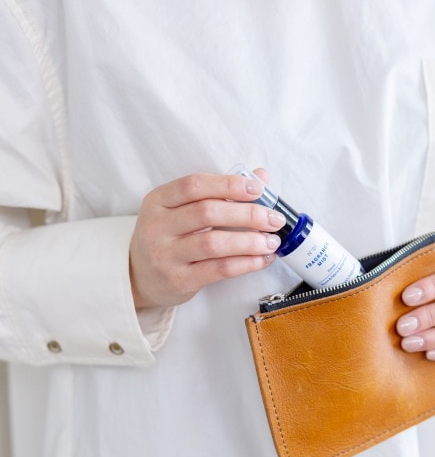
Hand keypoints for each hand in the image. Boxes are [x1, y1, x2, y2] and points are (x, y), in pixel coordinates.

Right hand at [129, 171, 284, 308]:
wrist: (139, 277)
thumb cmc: (169, 238)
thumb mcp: (182, 210)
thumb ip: (220, 192)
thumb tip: (261, 176)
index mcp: (159, 200)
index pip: (195, 185)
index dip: (229, 185)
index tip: (258, 189)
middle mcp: (158, 226)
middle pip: (207, 213)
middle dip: (248, 214)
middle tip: (274, 219)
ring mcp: (165, 254)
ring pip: (214, 243)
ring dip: (250, 242)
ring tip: (272, 241)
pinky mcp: (178, 280)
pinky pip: (218, 270)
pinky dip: (246, 264)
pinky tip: (262, 259)